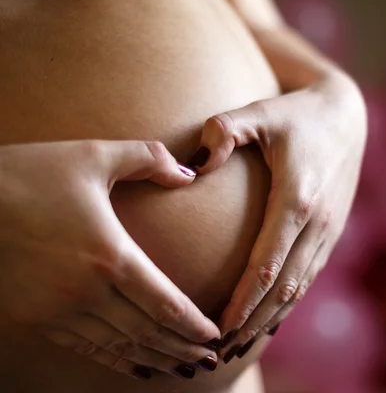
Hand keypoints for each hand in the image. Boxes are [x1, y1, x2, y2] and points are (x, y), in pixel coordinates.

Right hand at [0, 140, 220, 379]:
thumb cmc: (29, 174)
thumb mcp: (93, 155)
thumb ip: (147, 159)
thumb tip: (188, 173)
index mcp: (110, 255)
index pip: (166, 304)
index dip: (194, 325)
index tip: (215, 337)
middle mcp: (87, 292)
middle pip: (148, 333)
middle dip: (182, 349)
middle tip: (209, 362)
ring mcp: (58, 310)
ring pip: (119, 347)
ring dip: (154, 360)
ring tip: (180, 370)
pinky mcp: (35, 318)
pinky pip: (85, 348)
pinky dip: (114, 361)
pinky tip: (133, 368)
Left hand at [193, 73, 366, 361]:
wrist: (345, 115)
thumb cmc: (295, 114)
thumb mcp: (259, 112)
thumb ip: (224, 130)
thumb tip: (194, 165)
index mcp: (297, 199)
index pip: (267, 264)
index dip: (243, 300)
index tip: (218, 326)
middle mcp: (317, 223)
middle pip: (283, 287)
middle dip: (253, 321)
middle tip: (221, 348)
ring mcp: (328, 230)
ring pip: (299, 287)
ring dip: (271, 318)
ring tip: (242, 343)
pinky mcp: (332, 232)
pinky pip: (309, 276)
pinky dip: (288, 302)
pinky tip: (270, 317)